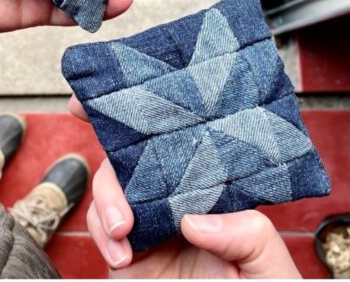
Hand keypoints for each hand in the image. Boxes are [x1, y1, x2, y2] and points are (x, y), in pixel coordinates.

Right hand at [69, 97, 301, 278]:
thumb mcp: (268, 269)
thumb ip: (246, 235)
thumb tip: (194, 217)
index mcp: (213, 192)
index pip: (185, 143)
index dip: (157, 114)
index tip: (133, 87)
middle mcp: (177, 201)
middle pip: (136, 155)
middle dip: (108, 130)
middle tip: (80, 108)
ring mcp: (148, 226)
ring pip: (111, 188)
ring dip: (107, 198)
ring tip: (123, 228)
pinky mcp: (126, 255)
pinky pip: (101, 229)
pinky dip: (102, 233)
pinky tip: (121, 254)